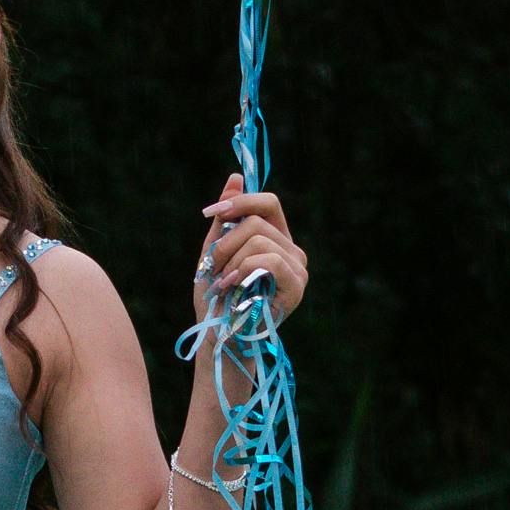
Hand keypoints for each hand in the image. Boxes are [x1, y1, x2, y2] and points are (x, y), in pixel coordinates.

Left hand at [193, 174, 306, 333]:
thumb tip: (236, 176)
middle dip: (226, 241)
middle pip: (258, 220)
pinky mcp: (297, 286)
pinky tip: (233, 286)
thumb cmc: (216, 297)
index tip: (212, 212)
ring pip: (260, 238)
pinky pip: (270, 259)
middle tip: (213, 266)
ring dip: (231, 259)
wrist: (218, 334)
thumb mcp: (216, 250)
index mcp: (276, 239)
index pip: (268, 202)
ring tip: (223, 282)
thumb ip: (226, 217)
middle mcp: (291, 250)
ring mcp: (298, 268)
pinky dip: (244, 270)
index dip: (240, 201)